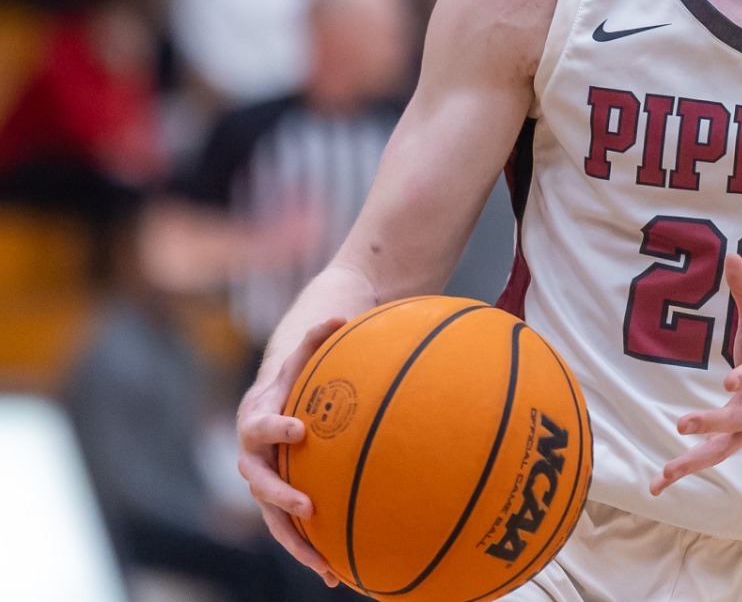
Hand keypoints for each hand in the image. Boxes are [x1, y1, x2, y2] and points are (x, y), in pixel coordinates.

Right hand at [236, 316, 347, 586]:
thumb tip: (341, 314)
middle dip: (280, 496)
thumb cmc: (297, 374)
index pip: (260, 425)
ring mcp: (265, 482)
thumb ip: (320, 335)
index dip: (275, 427)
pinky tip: (338, 574)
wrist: (279, 400)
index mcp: (258, 418)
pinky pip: (291, 530)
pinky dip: (310, 551)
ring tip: (326, 565)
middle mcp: (254, 455)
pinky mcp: (280, 502)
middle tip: (308, 507)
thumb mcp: (306, 353)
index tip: (299, 429)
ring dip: (296, 542)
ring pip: (272, 518)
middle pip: (258, 481)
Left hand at [651, 255, 741, 494]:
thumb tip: (731, 254)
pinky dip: (682, 473)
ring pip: (721, 449)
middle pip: (737, 419)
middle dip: (713, 421)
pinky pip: (706, 461)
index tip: (730, 380)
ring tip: (666, 471)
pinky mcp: (732, 444)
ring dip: (693, 460)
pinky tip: (656, 485)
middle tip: (684, 423)